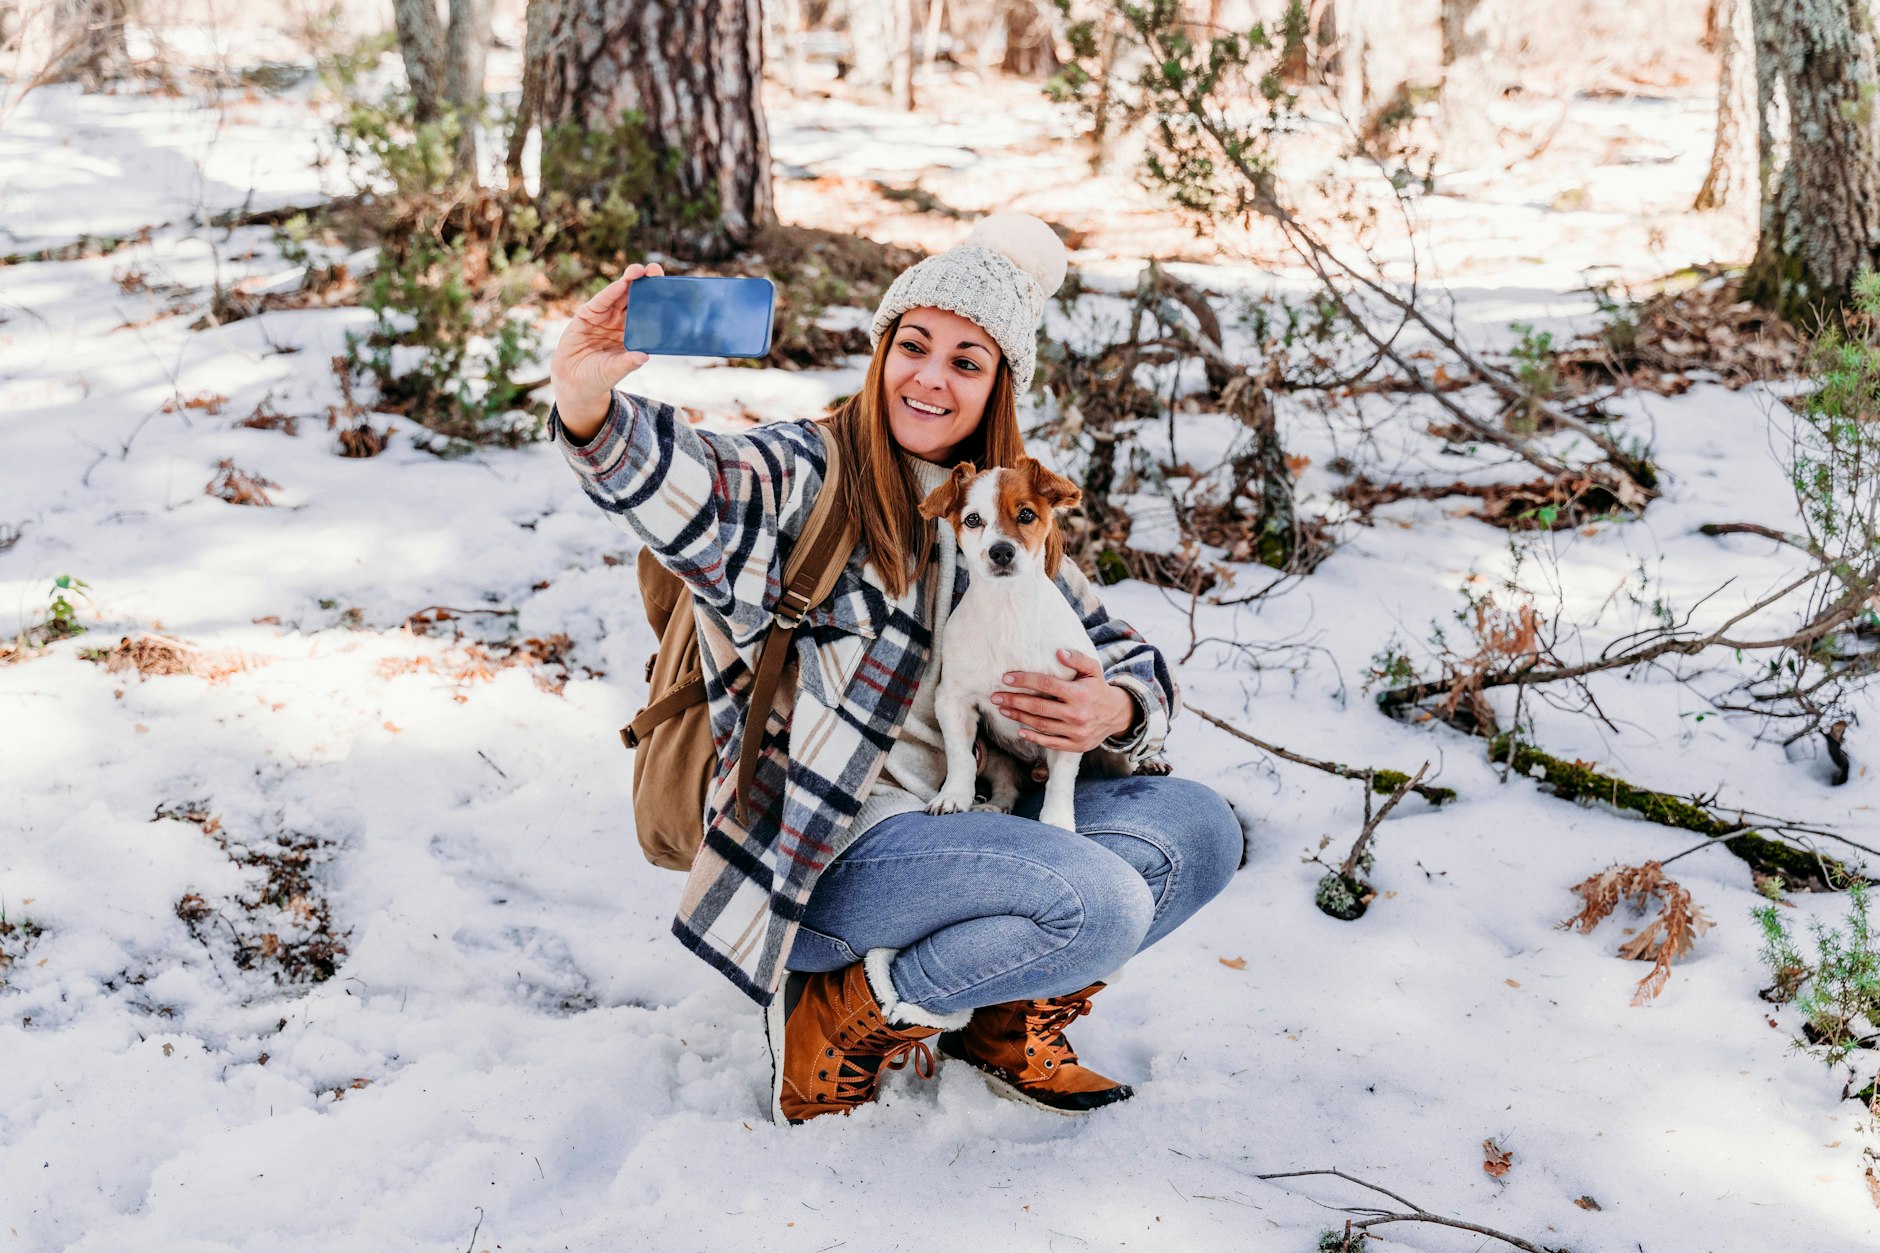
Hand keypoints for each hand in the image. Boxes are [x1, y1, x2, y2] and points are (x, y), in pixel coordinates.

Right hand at [548, 262, 664, 438]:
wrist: (573, 383)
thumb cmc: (598, 377)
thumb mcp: (614, 371)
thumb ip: (627, 363)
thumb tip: (644, 356)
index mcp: (631, 333)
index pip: (646, 312)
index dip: (656, 299)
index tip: (669, 288)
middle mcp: (619, 322)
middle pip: (633, 298)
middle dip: (643, 283)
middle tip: (654, 270)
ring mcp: (603, 317)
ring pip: (617, 295)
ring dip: (627, 282)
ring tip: (638, 272)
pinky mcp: (586, 316)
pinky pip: (600, 302)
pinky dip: (609, 293)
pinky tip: (620, 285)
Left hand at [992, 649, 1135, 753]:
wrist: (1117, 715)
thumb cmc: (1099, 689)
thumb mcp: (1093, 670)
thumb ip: (1077, 659)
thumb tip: (1059, 653)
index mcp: (1079, 693)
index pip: (1046, 685)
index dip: (1024, 681)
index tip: (1006, 678)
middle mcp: (1076, 714)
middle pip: (1038, 706)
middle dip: (1014, 701)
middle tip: (995, 697)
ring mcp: (1075, 732)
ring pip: (1041, 724)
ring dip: (1019, 717)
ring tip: (1003, 709)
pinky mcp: (1075, 745)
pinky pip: (1050, 742)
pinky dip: (1034, 737)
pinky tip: (1020, 730)